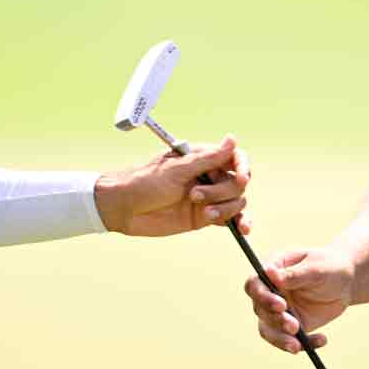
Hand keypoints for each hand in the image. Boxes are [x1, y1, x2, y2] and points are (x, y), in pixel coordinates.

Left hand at [95, 135, 249, 237]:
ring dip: (226, 208)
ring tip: (206, 213)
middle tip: (195, 195)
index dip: (242, 166)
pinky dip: (239, 222)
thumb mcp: (177, 169)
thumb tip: (232, 139)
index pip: (233, 157)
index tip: (241, 178)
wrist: (125, 209)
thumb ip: (208, 158)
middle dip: (223, 191)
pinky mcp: (203, 217)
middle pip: (236, 182)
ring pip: (235, 201)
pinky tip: (243, 229)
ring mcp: (207, 197)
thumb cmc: (146, 182)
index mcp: (202, 158)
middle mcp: (208, 176)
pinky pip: (228, 218)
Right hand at [244, 246, 354, 353]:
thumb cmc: (330, 267)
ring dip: (281, 340)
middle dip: (276, 321)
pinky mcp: (291, 326)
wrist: (347, 282)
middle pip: (260, 310)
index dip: (262, 297)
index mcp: (272, 271)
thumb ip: (294, 274)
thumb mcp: (316, 268)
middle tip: (294, 326)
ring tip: (298, 346)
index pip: (254, 284)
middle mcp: (270, 292)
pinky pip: (289, 340)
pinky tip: (321, 340)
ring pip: (268, 330)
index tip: (281, 306)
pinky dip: (304, 344)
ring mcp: (279, 311)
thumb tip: (268, 272)